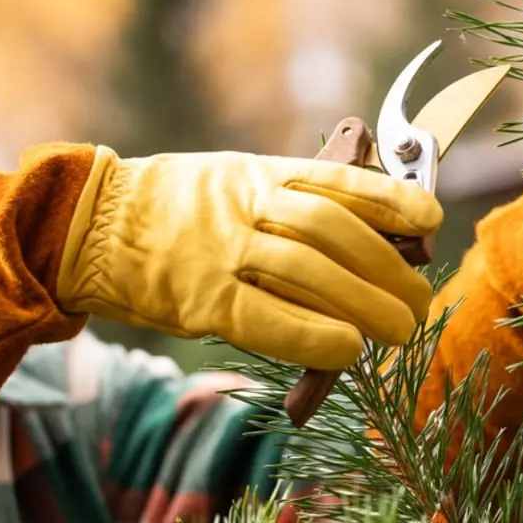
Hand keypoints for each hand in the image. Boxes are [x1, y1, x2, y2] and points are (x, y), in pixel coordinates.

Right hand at [55, 147, 442, 369]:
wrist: (90, 224)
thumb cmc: (176, 207)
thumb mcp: (235, 178)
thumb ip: (290, 199)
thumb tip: (368, 236)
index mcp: (260, 171)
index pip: (337, 179)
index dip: (390, 200)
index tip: (432, 219)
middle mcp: (247, 204)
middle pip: (335, 233)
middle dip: (389, 269)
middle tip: (419, 301)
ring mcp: (222, 250)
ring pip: (311, 274)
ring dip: (366, 306)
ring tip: (401, 331)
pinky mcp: (200, 299)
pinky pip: (268, 320)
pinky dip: (314, 337)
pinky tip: (348, 351)